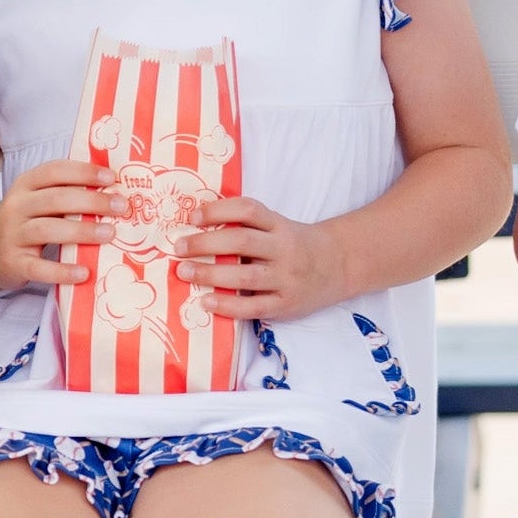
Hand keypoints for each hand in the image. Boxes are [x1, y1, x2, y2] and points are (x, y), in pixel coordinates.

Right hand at [0, 158, 112, 292]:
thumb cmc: (22, 223)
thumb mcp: (35, 201)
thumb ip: (64, 194)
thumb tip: (114, 193)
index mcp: (26, 186)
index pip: (55, 171)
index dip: (84, 172)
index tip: (112, 178)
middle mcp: (17, 207)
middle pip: (56, 199)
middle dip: (92, 201)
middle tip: (121, 207)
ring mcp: (12, 235)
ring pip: (48, 229)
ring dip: (82, 230)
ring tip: (110, 234)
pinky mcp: (12, 263)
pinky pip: (38, 268)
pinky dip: (62, 271)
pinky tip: (83, 273)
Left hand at [177, 197, 346, 321]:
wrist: (338, 265)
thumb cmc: (295, 244)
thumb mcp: (278, 226)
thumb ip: (247, 226)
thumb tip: (196, 225)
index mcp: (279, 225)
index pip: (248, 210)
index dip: (219, 210)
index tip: (192, 216)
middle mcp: (284, 249)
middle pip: (242, 242)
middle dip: (205, 243)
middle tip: (178, 247)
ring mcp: (286, 278)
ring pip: (246, 276)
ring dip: (210, 274)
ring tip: (185, 272)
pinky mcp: (286, 304)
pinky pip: (254, 307)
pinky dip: (228, 305)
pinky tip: (206, 302)